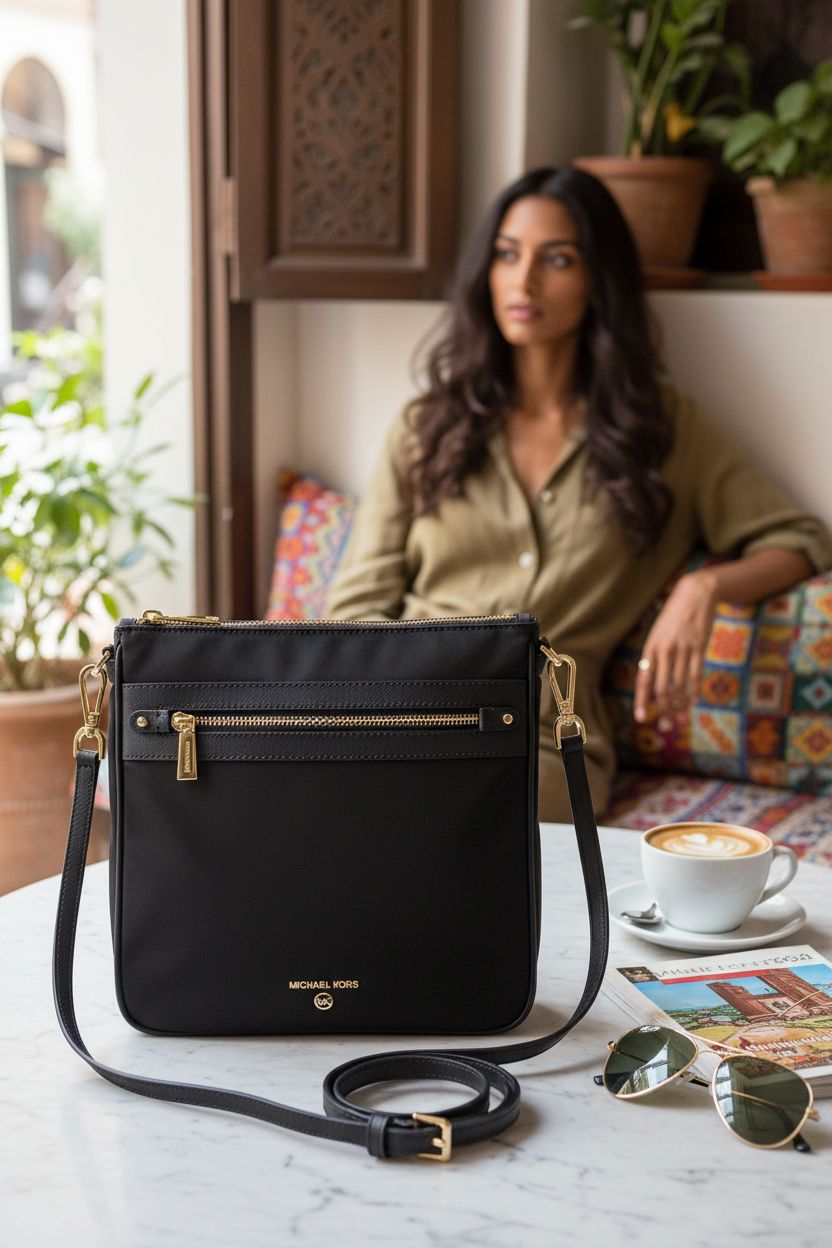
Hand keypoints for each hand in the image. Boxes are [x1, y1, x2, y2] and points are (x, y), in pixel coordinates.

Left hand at [634, 570, 717, 723]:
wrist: (695, 593)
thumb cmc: (674, 616)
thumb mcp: (658, 633)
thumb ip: (655, 656)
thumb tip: (651, 682)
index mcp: (651, 647)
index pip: (643, 679)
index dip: (641, 700)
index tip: (641, 718)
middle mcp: (665, 650)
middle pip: (662, 687)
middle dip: (662, 710)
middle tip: (663, 727)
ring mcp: (683, 649)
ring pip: (679, 685)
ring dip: (679, 706)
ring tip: (679, 720)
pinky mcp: (699, 647)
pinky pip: (695, 675)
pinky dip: (693, 692)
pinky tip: (692, 704)